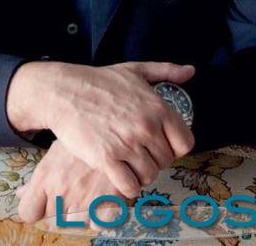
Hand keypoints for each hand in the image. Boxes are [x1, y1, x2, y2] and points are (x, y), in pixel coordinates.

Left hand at [16, 139, 130, 229]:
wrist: (114, 128)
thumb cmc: (81, 139)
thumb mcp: (56, 153)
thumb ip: (37, 179)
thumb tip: (20, 194)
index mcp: (46, 177)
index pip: (28, 212)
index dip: (36, 210)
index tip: (44, 204)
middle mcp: (62, 191)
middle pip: (51, 220)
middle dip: (60, 211)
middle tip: (72, 194)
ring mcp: (84, 200)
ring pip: (74, 225)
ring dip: (80, 216)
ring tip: (87, 196)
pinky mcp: (107, 206)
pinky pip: (96, 225)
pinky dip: (99, 217)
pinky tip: (101, 200)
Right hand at [43, 60, 195, 197]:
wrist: (64, 91)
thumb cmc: (99, 81)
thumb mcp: (135, 70)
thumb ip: (166, 70)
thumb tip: (190, 71)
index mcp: (158, 108)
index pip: (185, 143)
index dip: (173, 145)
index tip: (158, 142)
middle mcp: (146, 127)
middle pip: (165, 161)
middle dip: (153, 158)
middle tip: (137, 150)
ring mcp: (127, 144)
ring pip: (149, 175)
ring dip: (139, 172)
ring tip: (127, 161)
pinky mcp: (106, 159)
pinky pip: (130, 186)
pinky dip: (126, 184)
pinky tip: (117, 171)